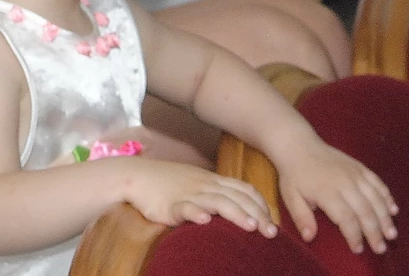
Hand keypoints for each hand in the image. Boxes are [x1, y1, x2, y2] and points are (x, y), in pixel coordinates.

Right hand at [123, 159, 276, 235]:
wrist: (136, 176)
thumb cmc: (167, 183)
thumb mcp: (196, 184)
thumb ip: (216, 194)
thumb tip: (238, 208)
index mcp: (212, 180)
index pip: (244, 189)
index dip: (261, 204)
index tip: (272, 221)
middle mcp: (204, 185)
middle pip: (236, 196)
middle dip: (257, 214)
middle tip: (271, 232)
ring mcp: (188, 193)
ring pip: (216, 201)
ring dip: (235, 213)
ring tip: (250, 226)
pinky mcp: (169, 205)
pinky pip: (184, 207)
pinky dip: (196, 213)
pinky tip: (205, 221)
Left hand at [274, 142, 397, 253]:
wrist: (300, 145)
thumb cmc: (295, 175)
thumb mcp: (290, 196)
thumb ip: (301, 217)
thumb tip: (309, 237)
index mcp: (327, 192)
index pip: (346, 218)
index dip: (354, 236)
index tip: (357, 249)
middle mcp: (345, 182)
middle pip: (365, 210)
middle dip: (375, 232)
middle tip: (380, 249)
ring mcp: (355, 173)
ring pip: (376, 197)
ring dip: (385, 217)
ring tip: (391, 234)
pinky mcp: (360, 167)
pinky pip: (378, 182)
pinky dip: (387, 196)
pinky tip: (393, 209)